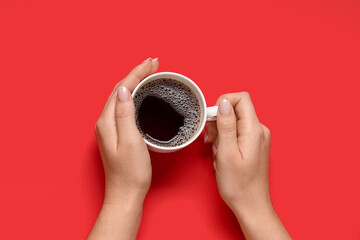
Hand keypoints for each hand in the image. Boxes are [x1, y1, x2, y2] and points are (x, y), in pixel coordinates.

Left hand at [89, 58, 158, 239]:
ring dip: (135, 83)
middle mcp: (105, 122)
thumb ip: (125, 114)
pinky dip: (135, 96)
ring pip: (123, 97)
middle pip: (121, 90)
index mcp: (107, 121)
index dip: (137, 73)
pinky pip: (125, 107)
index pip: (122, 88)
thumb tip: (125, 90)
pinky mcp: (117, 134)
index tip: (152, 63)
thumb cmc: (131, 172)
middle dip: (137, 74)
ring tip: (150, 74)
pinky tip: (142, 95)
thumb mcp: (131, 141)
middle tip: (154, 64)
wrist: (126, 194)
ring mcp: (110, 128)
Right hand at [205, 92, 291, 239]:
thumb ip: (226, 125)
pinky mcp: (253, 145)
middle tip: (211, 141)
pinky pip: (236, 133)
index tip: (212, 119)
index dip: (223, 102)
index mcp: (254, 130)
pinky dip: (225, 141)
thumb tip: (223, 103)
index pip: (241, 98)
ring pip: (233, 122)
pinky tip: (222, 155)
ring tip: (217, 152)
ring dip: (220, 133)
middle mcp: (259, 130)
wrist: (250, 205)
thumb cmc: (238, 184)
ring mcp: (257, 138)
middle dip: (219, 121)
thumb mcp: (226, 153)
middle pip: (235, 110)